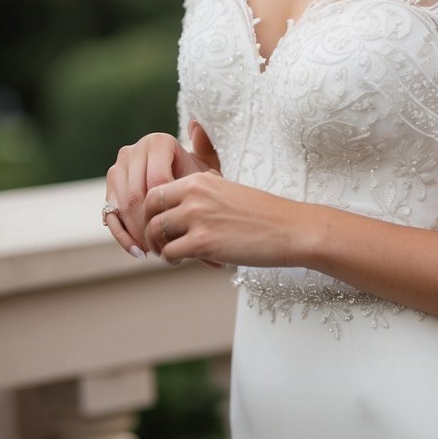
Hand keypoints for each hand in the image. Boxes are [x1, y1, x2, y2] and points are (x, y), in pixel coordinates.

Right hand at [104, 124, 216, 257]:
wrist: (183, 185)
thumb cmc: (198, 178)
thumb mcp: (207, 167)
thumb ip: (207, 148)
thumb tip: (196, 124)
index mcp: (157, 142)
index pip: (157, 183)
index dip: (166, 211)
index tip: (177, 231)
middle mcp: (133, 150)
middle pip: (136, 196)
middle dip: (149, 226)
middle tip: (163, 248)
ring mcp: (118, 167)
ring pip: (122, 206)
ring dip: (136, 233)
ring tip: (154, 251)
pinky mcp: (109, 186)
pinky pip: (110, 214)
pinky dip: (122, 236)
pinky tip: (137, 252)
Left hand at [143, 171, 301, 268]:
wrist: (290, 229)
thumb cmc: (262, 213)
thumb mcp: (228, 190)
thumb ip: (202, 193)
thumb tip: (177, 206)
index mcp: (200, 179)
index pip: (156, 190)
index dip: (151, 210)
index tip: (158, 223)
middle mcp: (194, 194)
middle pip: (149, 210)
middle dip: (147, 227)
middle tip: (157, 241)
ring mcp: (197, 218)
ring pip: (156, 232)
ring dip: (159, 246)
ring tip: (173, 252)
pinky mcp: (203, 243)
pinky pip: (170, 253)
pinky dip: (173, 259)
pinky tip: (187, 259)